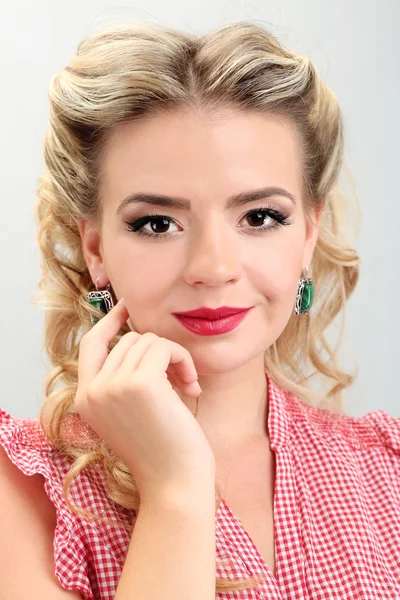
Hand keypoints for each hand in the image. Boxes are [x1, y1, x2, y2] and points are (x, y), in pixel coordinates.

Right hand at [74, 299, 214, 500]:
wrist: (174, 484)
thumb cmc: (162, 450)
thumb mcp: (130, 413)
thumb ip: (122, 379)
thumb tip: (137, 337)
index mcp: (85, 399)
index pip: (90, 344)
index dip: (109, 322)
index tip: (127, 307)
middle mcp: (92, 390)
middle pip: (128, 340)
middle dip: (160, 352)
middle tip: (181, 379)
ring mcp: (113, 386)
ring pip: (148, 341)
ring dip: (175, 358)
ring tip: (187, 386)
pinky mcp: (139, 383)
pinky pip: (164, 347)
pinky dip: (183, 360)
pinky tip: (191, 388)